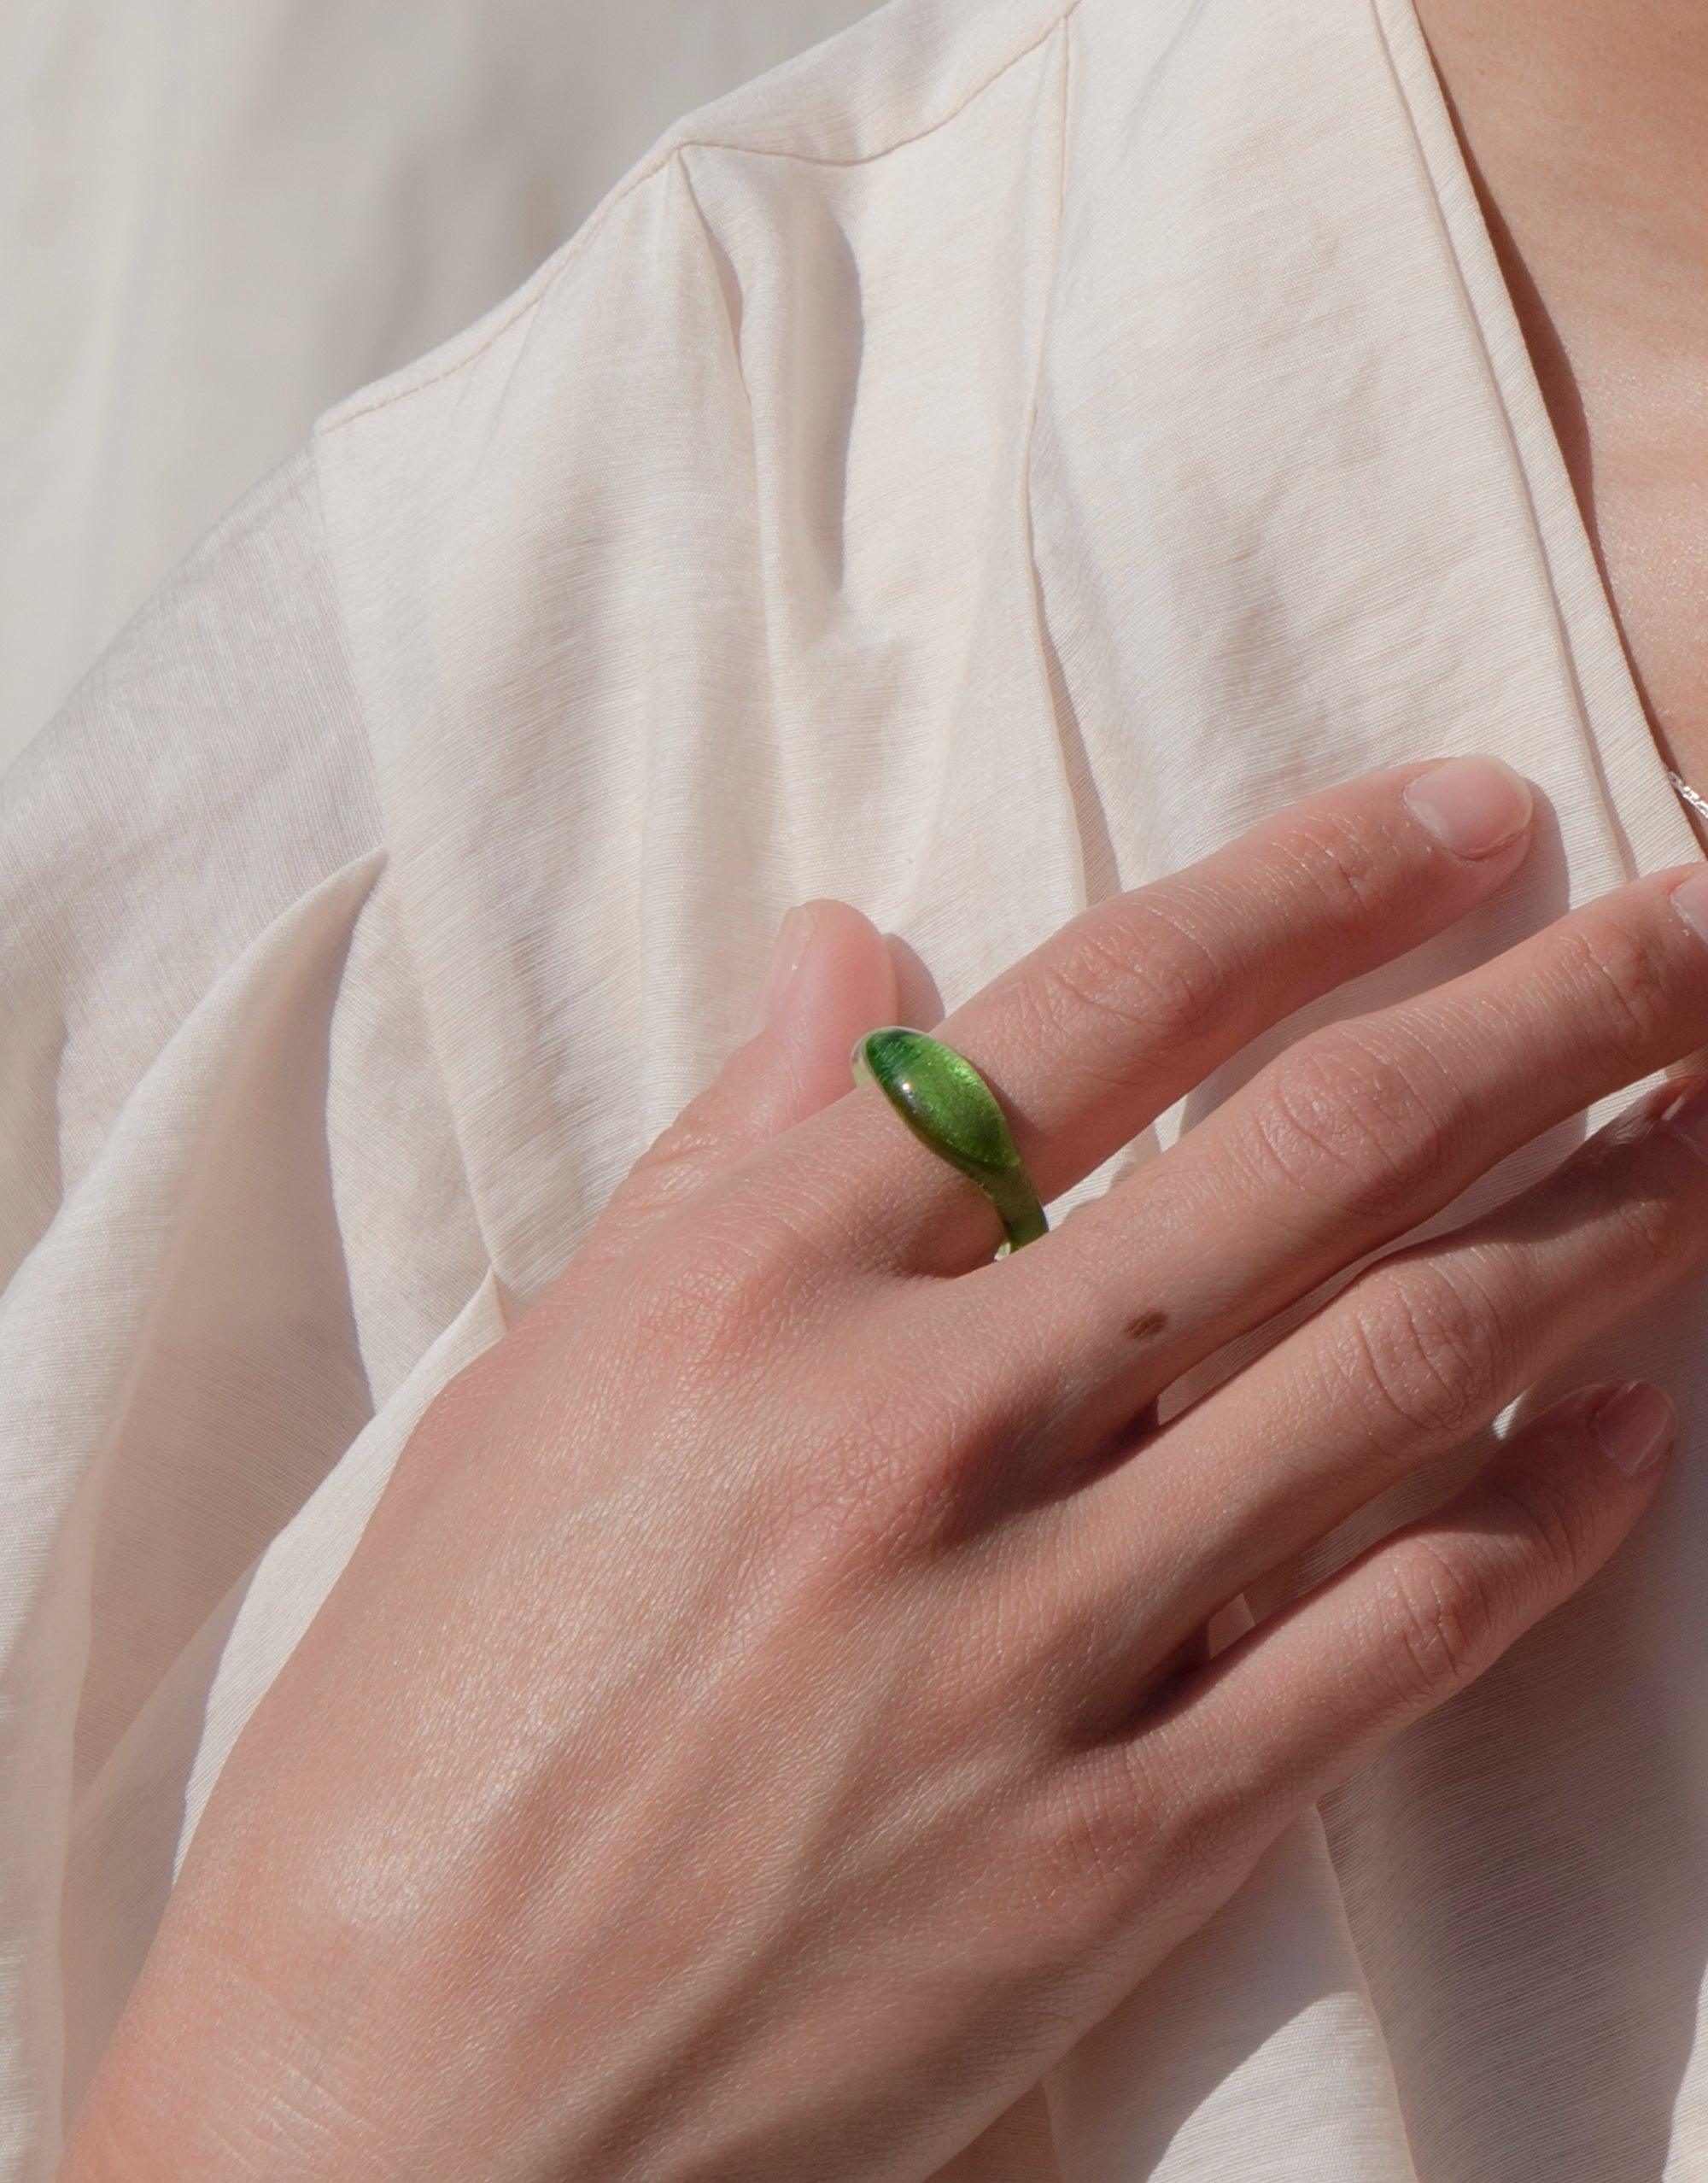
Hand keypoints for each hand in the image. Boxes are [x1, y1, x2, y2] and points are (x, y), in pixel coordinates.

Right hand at [63, 758, 1707, 2181]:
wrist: (407, 2111)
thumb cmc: (419, 1739)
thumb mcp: (531, 1398)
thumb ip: (715, 1161)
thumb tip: (836, 949)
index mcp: (754, 1284)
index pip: (1099, 1008)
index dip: (1318, 884)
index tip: (1472, 815)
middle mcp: (924, 1425)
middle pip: (1311, 1157)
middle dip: (1547, 1011)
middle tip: (1698, 923)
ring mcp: (1041, 1637)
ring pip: (1402, 1369)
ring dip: (1599, 1223)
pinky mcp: (1120, 1842)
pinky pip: (1393, 1638)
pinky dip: (1544, 1515)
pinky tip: (1643, 1417)